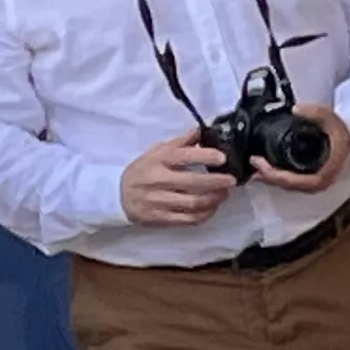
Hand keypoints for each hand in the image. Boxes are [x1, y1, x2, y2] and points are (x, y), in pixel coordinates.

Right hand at [120, 134, 238, 225]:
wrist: (117, 195)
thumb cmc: (143, 170)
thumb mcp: (156, 151)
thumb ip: (181, 142)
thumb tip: (201, 130)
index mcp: (157, 161)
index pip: (183, 157)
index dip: (205, 157)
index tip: (222, 158)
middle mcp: (157, 181)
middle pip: (193, 183)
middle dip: (218, 182)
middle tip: (231, 180)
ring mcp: (158, 201)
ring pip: (194, 203)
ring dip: (215, 199)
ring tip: (224, 193)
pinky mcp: (160, 218)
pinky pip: (189, 219)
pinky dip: (206, 213)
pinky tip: (212, 207)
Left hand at [259, 106, 349, 193]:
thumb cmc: (342, 131)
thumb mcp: (331, 118)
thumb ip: (316, 112)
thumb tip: (295, 109)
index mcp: (325, 172)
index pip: (296, 181)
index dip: (275, 175)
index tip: (260, 163)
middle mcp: (320, 182)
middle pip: (289, 186)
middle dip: (268, 176)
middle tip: (253, 162)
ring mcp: (315, 183)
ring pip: (289, 187)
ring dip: (270, 178)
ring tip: (255, 165)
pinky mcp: (311, 180)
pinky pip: (291, 183)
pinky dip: (277, 177)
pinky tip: (266, 169)